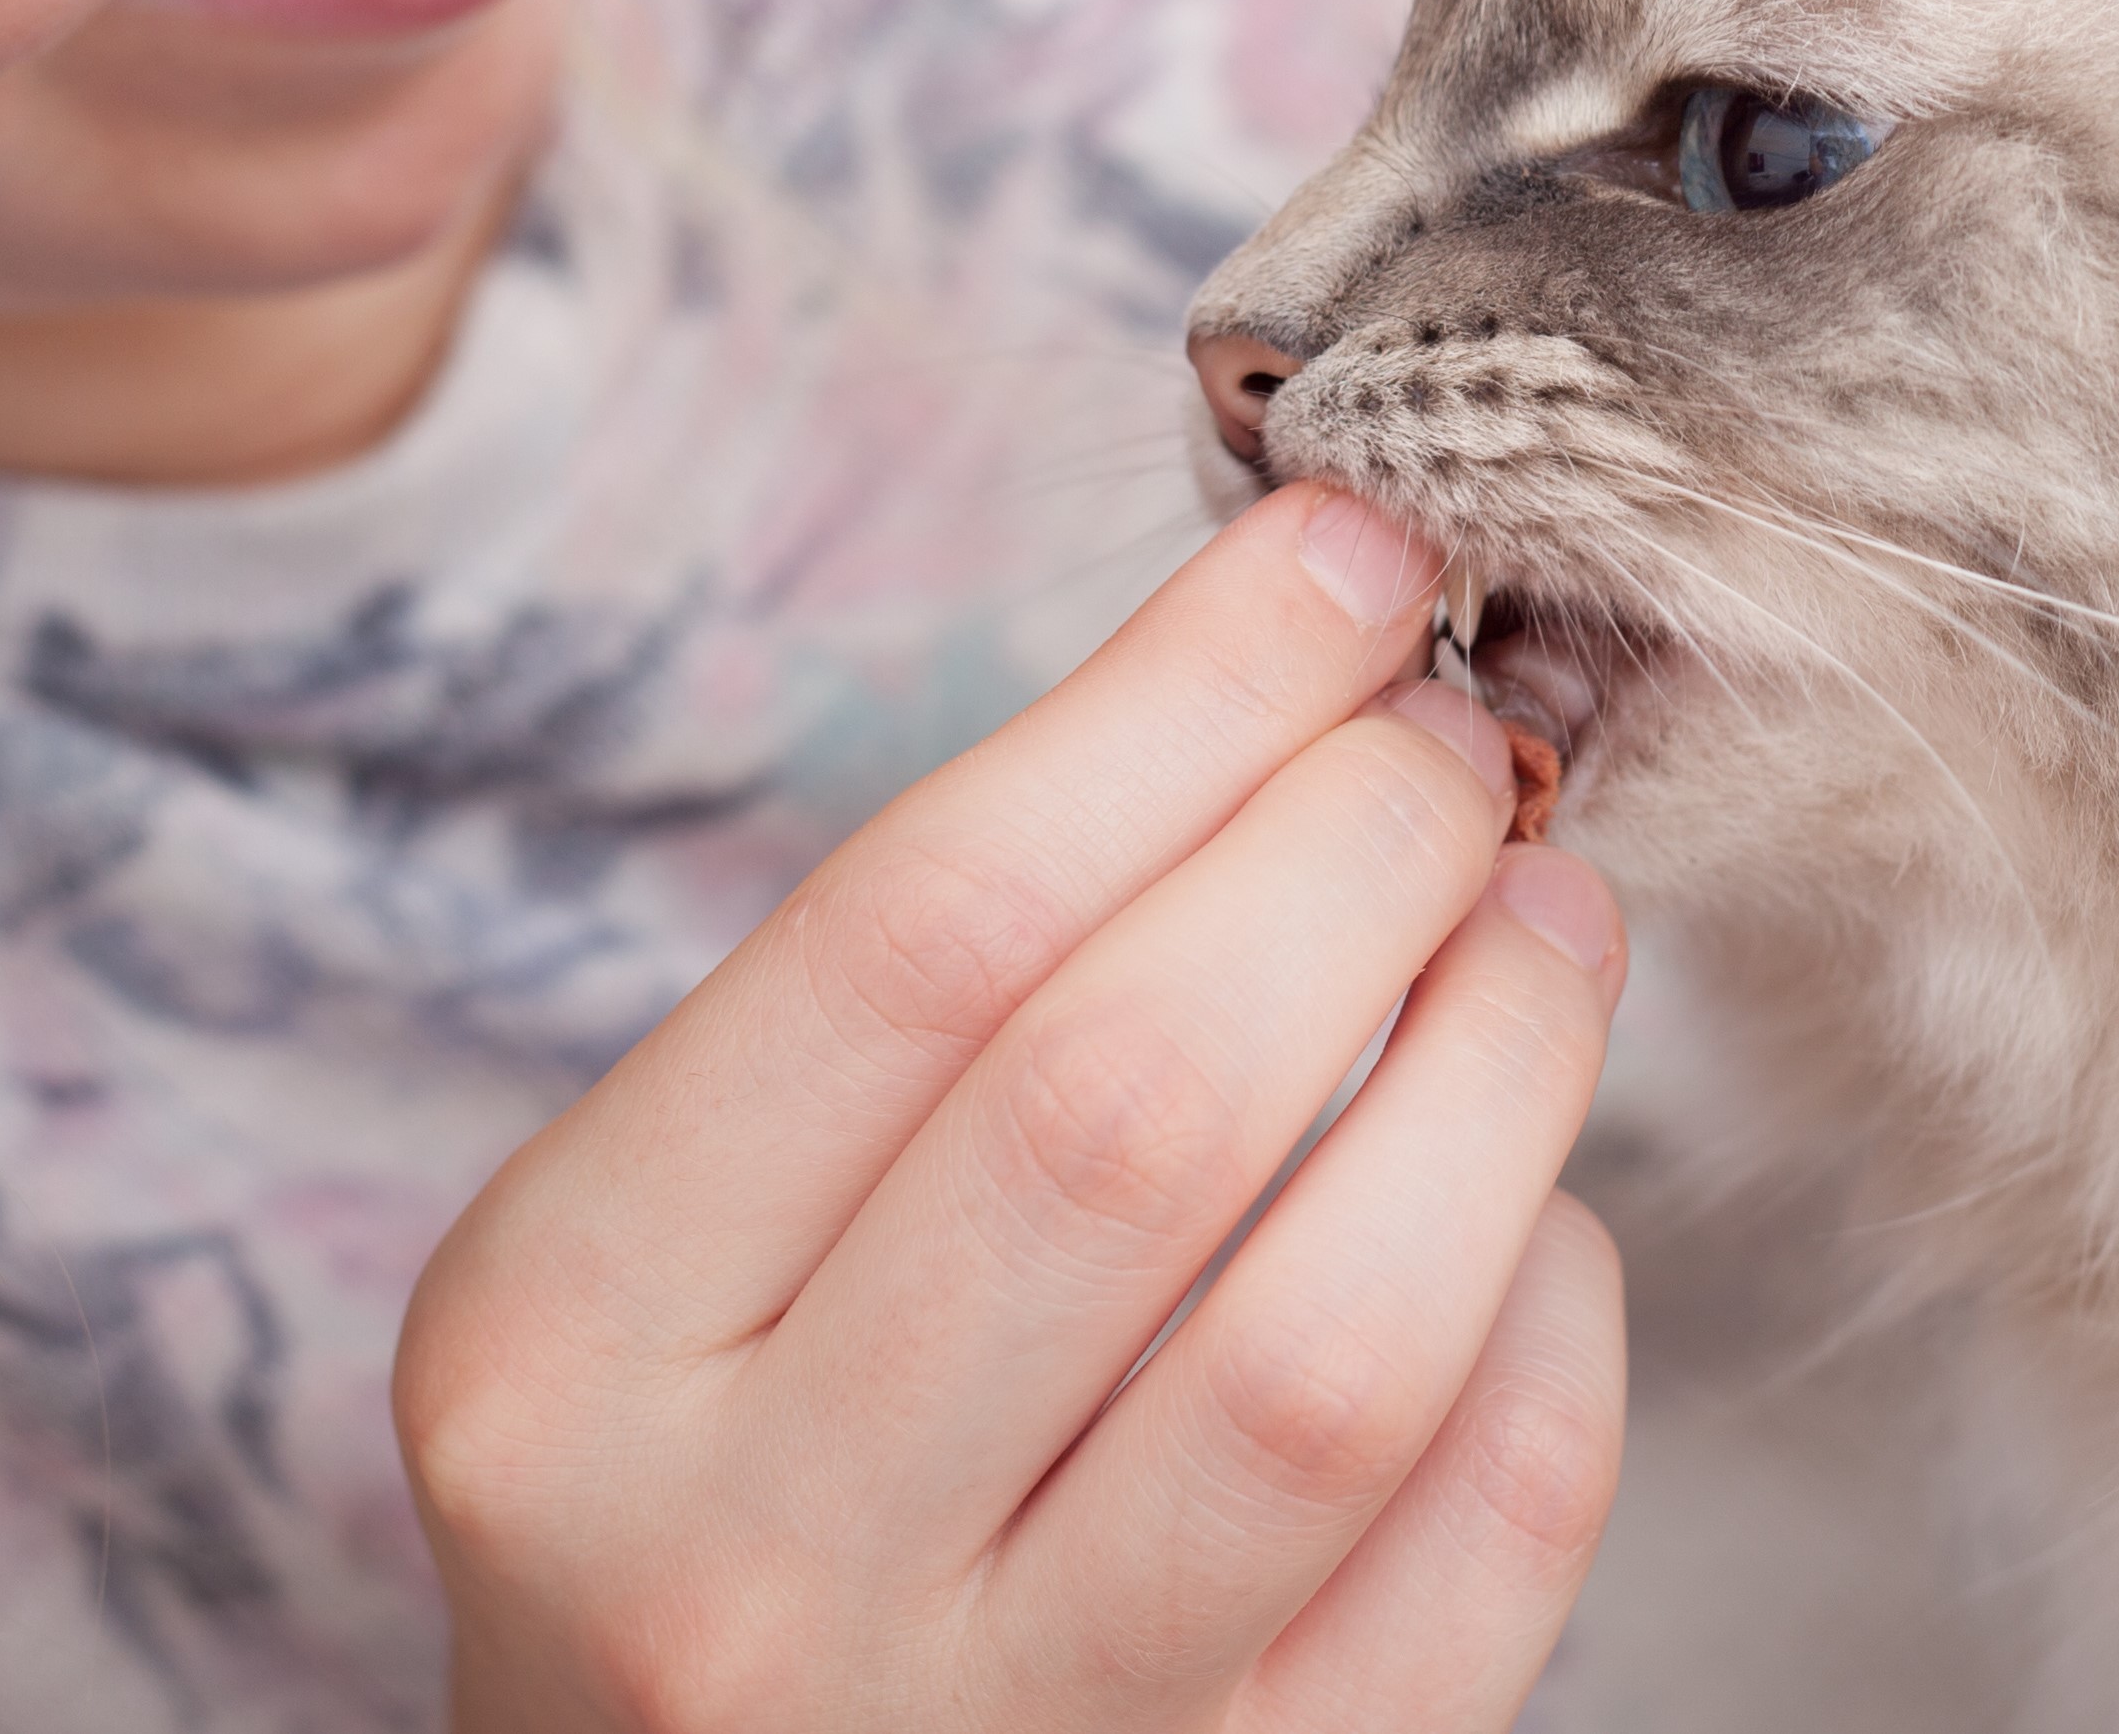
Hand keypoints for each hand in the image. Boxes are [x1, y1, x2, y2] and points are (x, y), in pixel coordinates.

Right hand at [395, 484, 1629, 1729]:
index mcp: (566, 1341)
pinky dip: (1552, 1331)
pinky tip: (1534, 1220)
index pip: (922, 934)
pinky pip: (1473, 1554)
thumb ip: (927, 1002)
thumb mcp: (682, 1245)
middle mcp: (741, 1558)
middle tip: (1459, 738)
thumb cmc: (725, 1487)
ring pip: (1332, 1349)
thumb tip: (1298, 670)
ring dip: (1499, 1067)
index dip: (1182, 703)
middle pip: (1131, 1110)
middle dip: (1355, 850)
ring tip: (1546, 918)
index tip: (1348, 561)